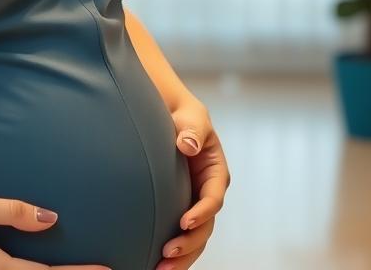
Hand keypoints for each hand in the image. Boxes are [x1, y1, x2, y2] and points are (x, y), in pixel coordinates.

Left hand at [157, 98, 230, 268]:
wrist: (169, 116)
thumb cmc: (185, 116)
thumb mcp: (193, 118)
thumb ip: (192, 130)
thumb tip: (187, 145)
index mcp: (216, 174)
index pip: (213, 198)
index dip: (201, 213)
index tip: (183, 222)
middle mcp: (207, 193)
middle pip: (205, 228)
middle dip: (189, 245)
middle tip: (167, 254)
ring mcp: (193, 203)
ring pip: (193, 239)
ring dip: (181, 257)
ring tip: (160, 269)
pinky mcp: (178, 209)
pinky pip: (179, 235)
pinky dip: (173, 253)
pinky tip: (155, 264)